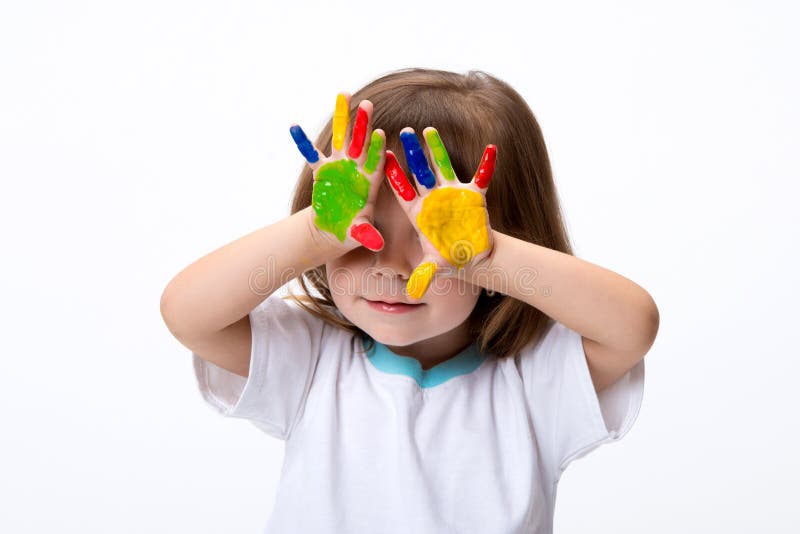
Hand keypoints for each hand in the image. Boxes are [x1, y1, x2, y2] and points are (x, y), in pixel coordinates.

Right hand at [290, 93, 386, 251]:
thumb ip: (366, 235)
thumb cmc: (349, 234)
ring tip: (343, 93)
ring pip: (342, 138)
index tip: (380, 134)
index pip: (374, 163)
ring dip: (343, 117)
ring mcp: (339, 167)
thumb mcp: (358, 235)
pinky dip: (302, 142)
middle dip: (363, 124)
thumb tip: (376, 243)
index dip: (376, 150)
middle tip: (367, 103)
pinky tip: (293, 126)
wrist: (331, 232)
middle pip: (361, 143)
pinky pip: (311, 154)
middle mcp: (356, 170)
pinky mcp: (322, 171)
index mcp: (368, 183)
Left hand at [385, 127, 496, 299]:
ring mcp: (453, 194)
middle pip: (420, 171)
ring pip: (443, 165)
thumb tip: (414, 293)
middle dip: (412, 152)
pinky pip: (483, 175)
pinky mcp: (475, 195)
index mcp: (419, 212)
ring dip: (437, 149)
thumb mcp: (436, 267)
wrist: (472, 256)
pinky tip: (492, 148)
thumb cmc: (450, 259)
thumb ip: (425, 275)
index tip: (383, 157)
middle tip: (403, 131)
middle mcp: (433, 198)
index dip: (394, 175)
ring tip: (430, 130)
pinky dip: (488, 163)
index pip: (402, 190)